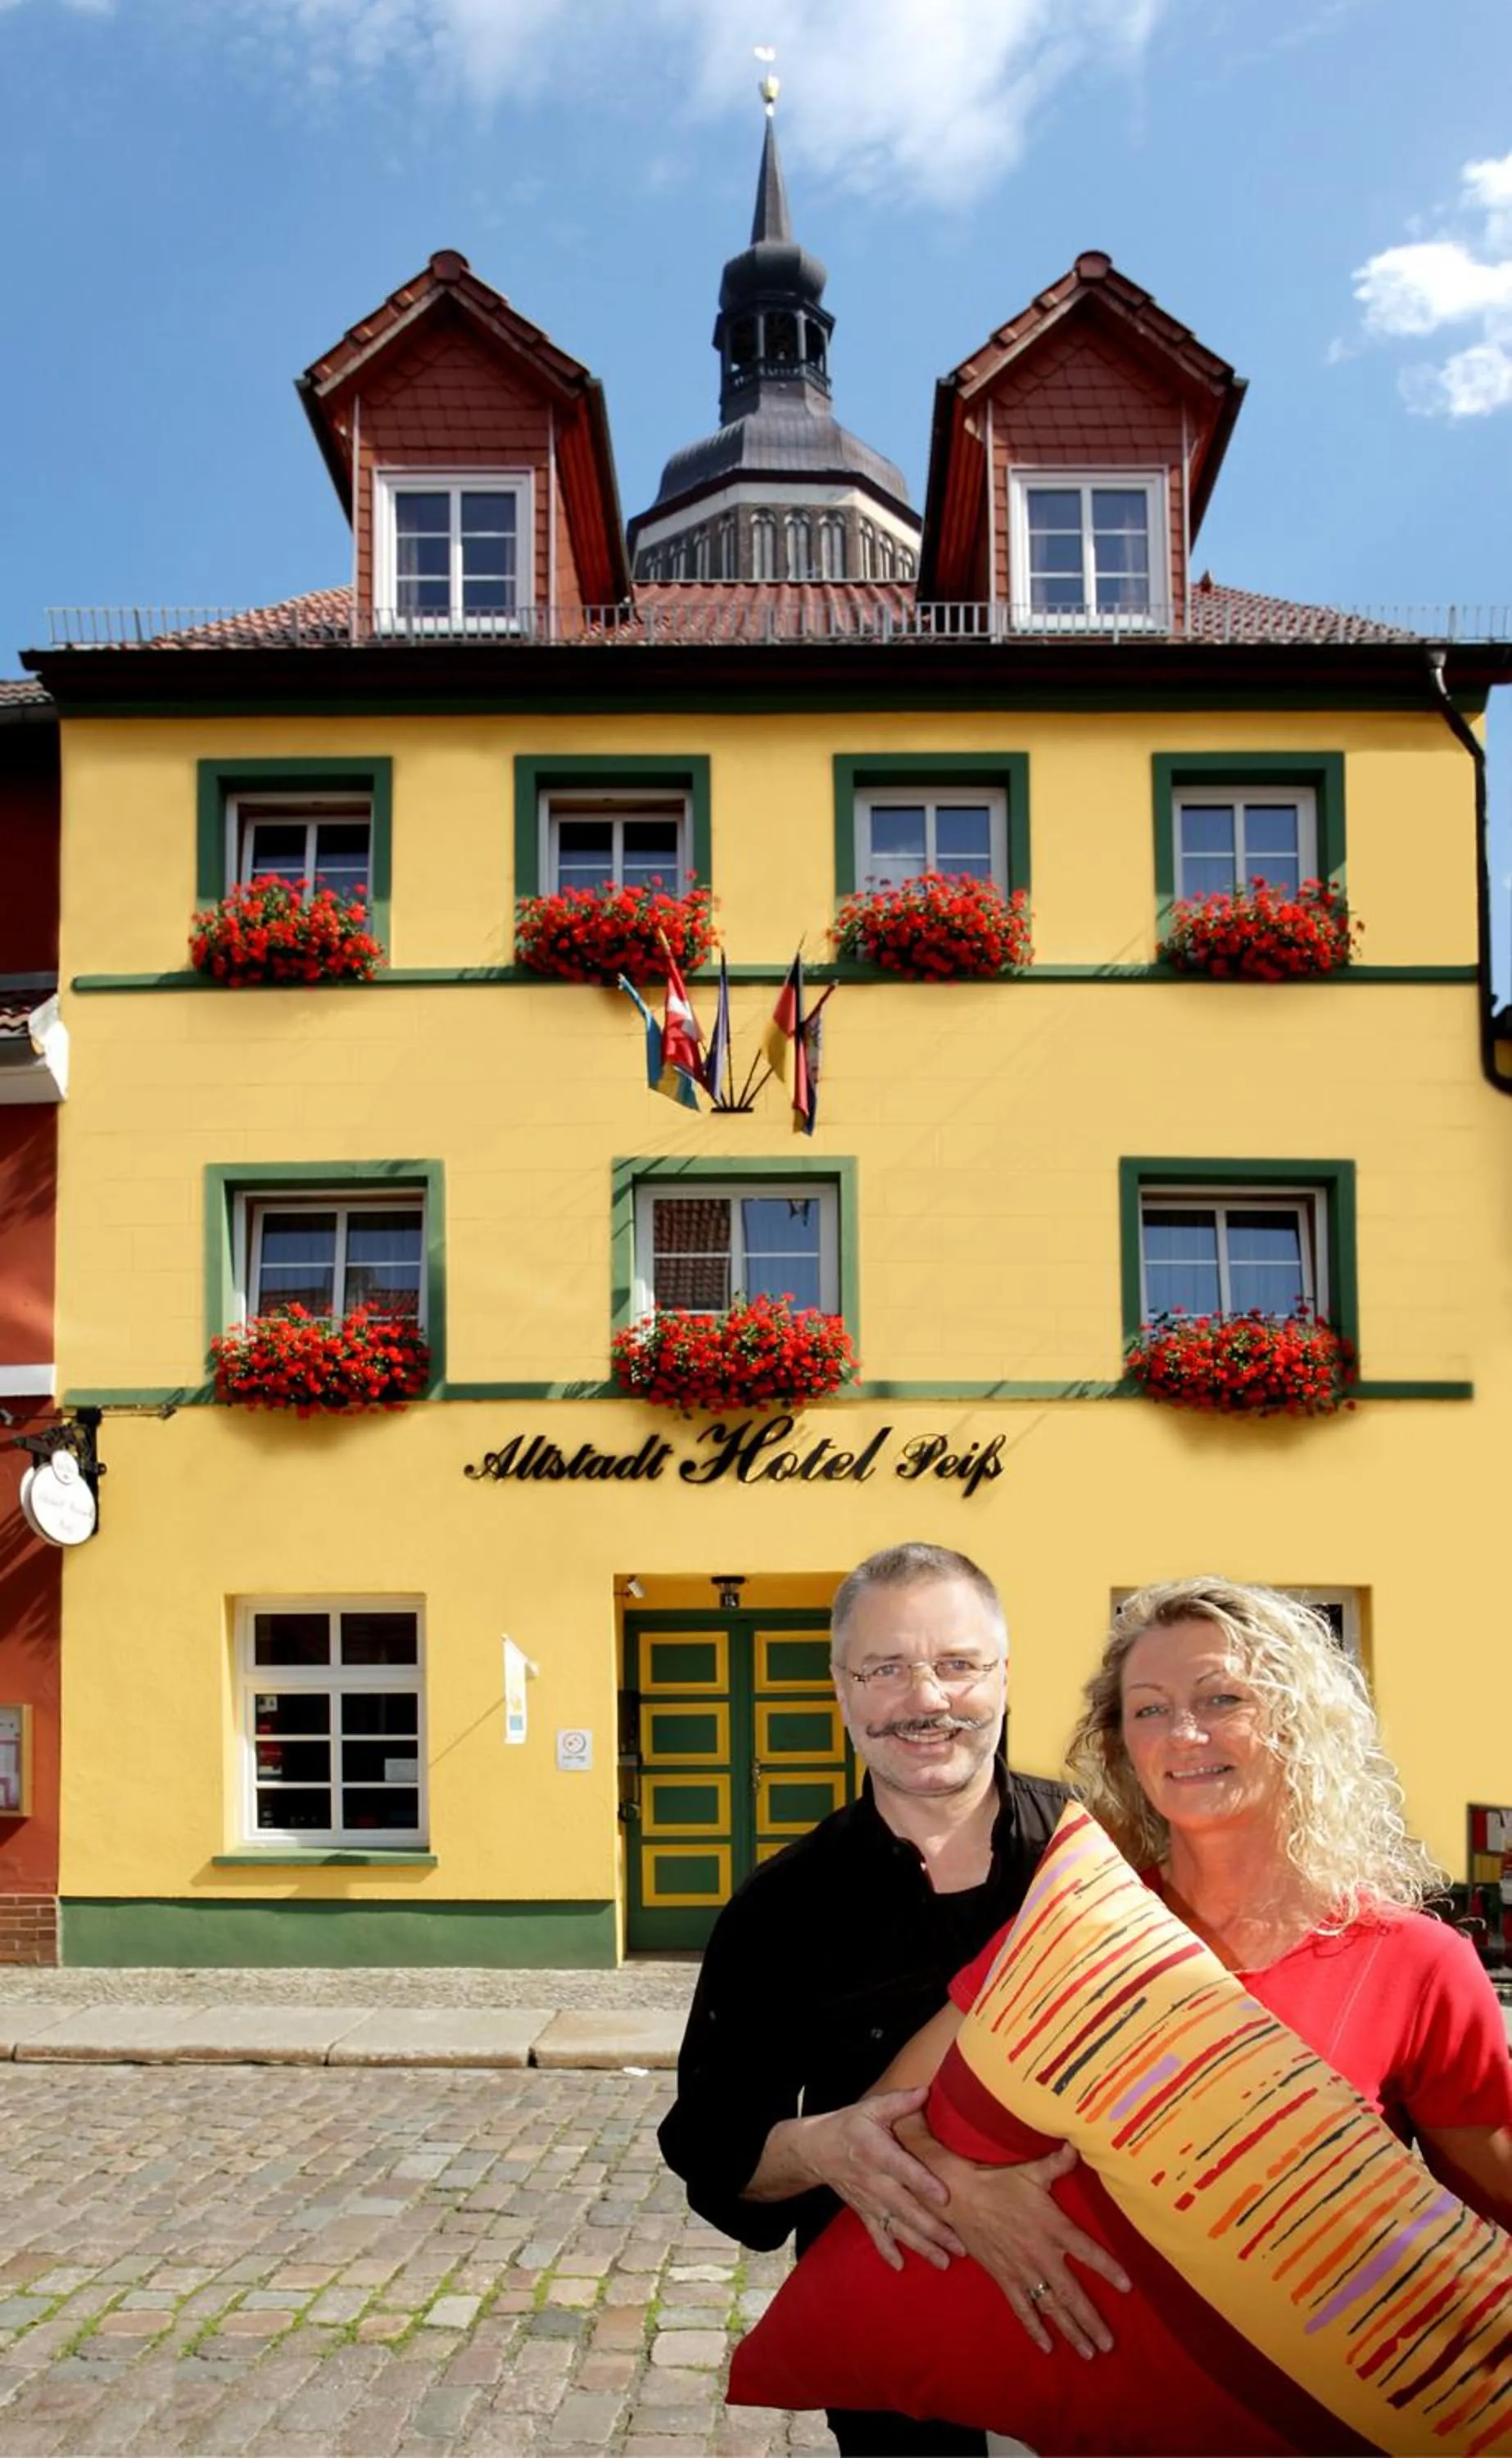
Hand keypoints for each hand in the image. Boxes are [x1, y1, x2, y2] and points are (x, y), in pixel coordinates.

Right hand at [798, 2087, 966, 2272]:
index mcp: (877, 2153)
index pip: (904, 2170)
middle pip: (906, 2208)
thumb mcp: (871, 2107)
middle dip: (933, 2229)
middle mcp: (874, 2181)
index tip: (945, 2198)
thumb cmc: (849, 2125)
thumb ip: (900, 2102)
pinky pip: (876, 2234)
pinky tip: (900, 2266)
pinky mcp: (863, 2211)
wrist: (815, 2149)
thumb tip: (928, 2090)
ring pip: (897, 2226)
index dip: (923, 2183)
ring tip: (943, 2262)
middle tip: (959, 2246)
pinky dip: (886, 2251)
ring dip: (920, 2245)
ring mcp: (869, 2200)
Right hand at [927, 2140, 1132, 2357]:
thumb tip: (1078, 2145)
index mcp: (1052, 2226)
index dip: (1108, 2269)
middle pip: (1072, 2293)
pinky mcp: (1004, 2278)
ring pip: (1051, 2306)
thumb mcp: (1030, 2170)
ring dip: (1071, 2330)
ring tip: (1089, 2352)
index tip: (1128, 2288)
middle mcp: (1041, 2254)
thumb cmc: (997, 2181)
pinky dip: (1034, 2328)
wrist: (959, 2196)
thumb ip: (1057, 2163)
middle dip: (1091, 2320)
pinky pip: (1022, 2308)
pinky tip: (1048, 2346)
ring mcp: (1022, 2270)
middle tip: (1108, 2344)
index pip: (1088, 2251)